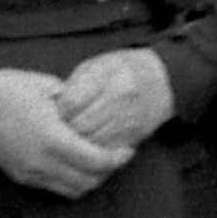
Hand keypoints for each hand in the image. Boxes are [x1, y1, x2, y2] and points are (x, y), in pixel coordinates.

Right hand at [0, 65, 131, 198]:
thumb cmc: (11, 88)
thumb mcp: (49, 87)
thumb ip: (76, 104)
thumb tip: (94, 112)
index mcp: (54, 138)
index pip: (97, 161)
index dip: (117, 159)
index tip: (127, 149)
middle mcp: (43, 162)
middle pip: (88, 182)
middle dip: (107, 172)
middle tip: (115, 156)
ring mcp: (30, 172)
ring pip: (72, 190)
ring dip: (89, 180)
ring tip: (95, 162)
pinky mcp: (20, 176)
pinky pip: (53, 187)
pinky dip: (69, 181)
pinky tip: (72, 163)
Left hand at [51, 44, 177, 155]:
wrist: (161, 81)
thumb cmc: (123, 70)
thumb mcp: (98, 65)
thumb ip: (76, 83)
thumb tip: (55, 105)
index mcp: (108, 75)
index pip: (71, 102)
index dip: (58, 109)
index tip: (56, 109)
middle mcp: (120, 98)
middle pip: (80, 125)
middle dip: (65, 129)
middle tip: (60, 127)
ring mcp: (129, 119)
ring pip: (92, 142)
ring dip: (78, 143)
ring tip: (72, 136)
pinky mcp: (134, 136)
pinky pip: (106, 152)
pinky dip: (94, 150)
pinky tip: (89, 143)